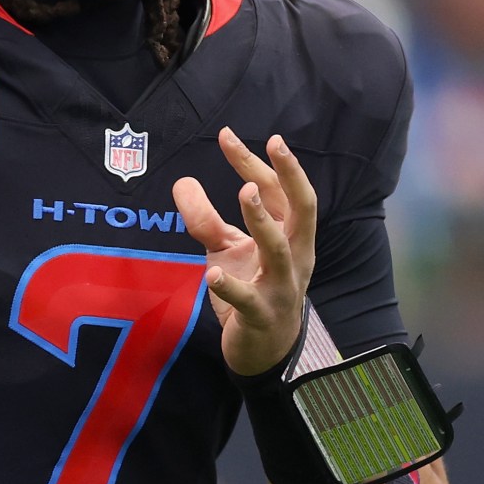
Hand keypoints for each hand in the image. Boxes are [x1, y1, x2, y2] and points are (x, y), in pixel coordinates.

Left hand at [173, 127, 317, 375]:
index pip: (277, 190)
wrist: (264, 348)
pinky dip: (231, 286)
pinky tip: (210, 273)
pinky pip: (249, 299)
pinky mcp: (262, 315)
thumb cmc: (251, 288)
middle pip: (302, 208)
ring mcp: (282, 286)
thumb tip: (181, 182)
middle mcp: (295, 254)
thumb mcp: (226, 249)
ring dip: (262, 221)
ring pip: (280, 249)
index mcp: (289, 234)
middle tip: (273, 144)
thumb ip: (206, 218)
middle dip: (290, 174)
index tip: (226, 135)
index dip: (255, 161)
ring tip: (242, 193)